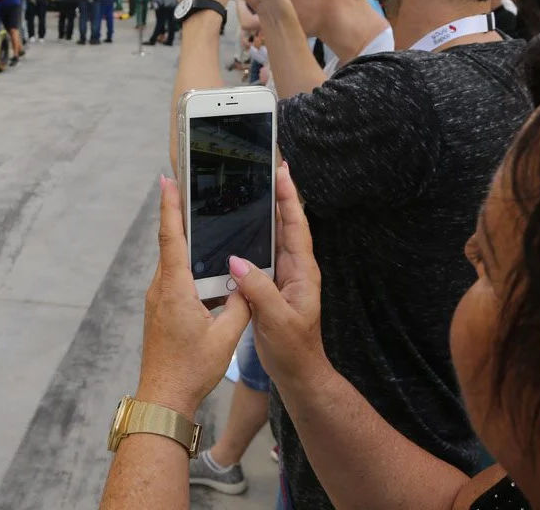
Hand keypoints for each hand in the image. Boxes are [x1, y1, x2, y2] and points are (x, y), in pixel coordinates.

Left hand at [137, 175, 250, 417]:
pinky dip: (186, 264)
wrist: (163, 398)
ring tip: (201, 218)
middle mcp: (161, 288)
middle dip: (178, 214)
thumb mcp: (226, 337)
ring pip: (172, 262)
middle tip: (188, 185)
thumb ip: (241, 304)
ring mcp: (157, 299)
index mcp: (175, 289)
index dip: (170, 207)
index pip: (171, 238)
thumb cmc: (192, 369)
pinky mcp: (160, 309)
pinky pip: (173, 278)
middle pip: (170, 243)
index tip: (167, 180)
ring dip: (184, 241)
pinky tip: (204, 265)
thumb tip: (248, 279)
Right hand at [228, 164, 330, 388]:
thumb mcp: (277, 320)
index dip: (289, 197)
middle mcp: (295, 268)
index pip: (297, 225)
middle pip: (287, 223)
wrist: (298, 373)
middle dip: (278, 194)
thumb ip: (258, 289)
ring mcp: (284, 275)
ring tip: (252, 187)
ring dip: (266, 211)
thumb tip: (237, 260)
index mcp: (302, 272)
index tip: (282, 170)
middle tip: (266, 167)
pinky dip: (254, 235)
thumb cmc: (293, 349)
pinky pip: (263, 252)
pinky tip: (240, 227)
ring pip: (275, 235)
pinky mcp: (271, 284)